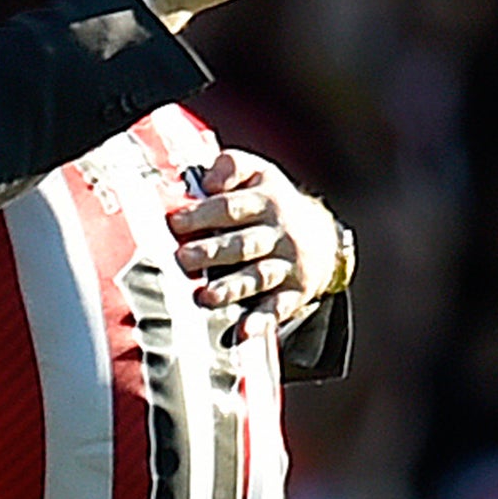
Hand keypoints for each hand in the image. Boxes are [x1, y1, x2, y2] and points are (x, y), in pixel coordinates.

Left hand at [167, 149, 341, 332]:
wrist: (322, 236)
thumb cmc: (272, 201)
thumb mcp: (258, 172)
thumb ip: (231, 166)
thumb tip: (207, 179)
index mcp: (267, 201)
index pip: (232, 208)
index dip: (203, 214)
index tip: (175, 223)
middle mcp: (280, 233)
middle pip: (244, 244)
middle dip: (213, 252)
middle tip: (182, 258)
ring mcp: (289, 265)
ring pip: (259, 277)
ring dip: (232, 288)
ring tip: (205, 296)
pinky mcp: (295, 293)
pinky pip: (277, 309)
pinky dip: (261, 322)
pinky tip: (243, 332)